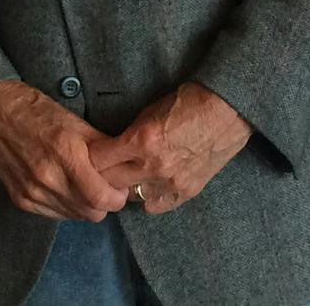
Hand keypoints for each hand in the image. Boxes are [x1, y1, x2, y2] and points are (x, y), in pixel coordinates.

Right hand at [0, 80, 128, 221]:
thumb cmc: (36, 110)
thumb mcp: (75, 121)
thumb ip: (102, 147)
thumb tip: (124, 167)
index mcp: (65, 153)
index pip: (102, 198)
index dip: (117, 198)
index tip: (119, 189)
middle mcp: (47, 177)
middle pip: (91, 213)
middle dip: (103, 204)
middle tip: (103, 188)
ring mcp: (31, 191)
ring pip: (73, 216)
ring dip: (83, 206)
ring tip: (81, 185)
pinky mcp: (19, 199)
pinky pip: (53, 214)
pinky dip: (63, 206)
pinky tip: (61, 187)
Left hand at [88, 82, 250, 214]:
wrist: (224, 111)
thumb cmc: (185, 103)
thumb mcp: (148, 111)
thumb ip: (129, 135)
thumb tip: (110, 149)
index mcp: (141, 141)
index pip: (98, 161)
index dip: (89, 158)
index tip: (85, 156)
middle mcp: (153, 166)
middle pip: (111, 182)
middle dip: (100, 176)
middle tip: (96, 171)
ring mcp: (171, 182)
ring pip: (131, 197)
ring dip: (123, 188)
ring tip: (119, 179)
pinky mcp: (187, 192)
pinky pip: (155, 205)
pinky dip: (146, 198)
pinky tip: (143, 187)